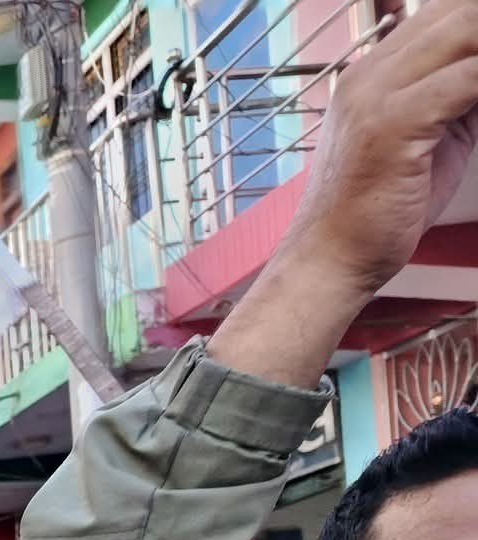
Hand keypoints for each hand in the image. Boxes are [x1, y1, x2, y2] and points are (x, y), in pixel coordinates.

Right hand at [216, 3, 477, 383]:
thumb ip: (456, 97)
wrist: (327, 263)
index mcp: (373, 73)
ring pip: (469, 29)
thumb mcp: (422, 138)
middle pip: (459, 10)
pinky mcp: (392, 124)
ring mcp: (376, 95)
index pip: (446, 11)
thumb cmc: (374, 214)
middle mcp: (370, 73)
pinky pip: (470, 77)